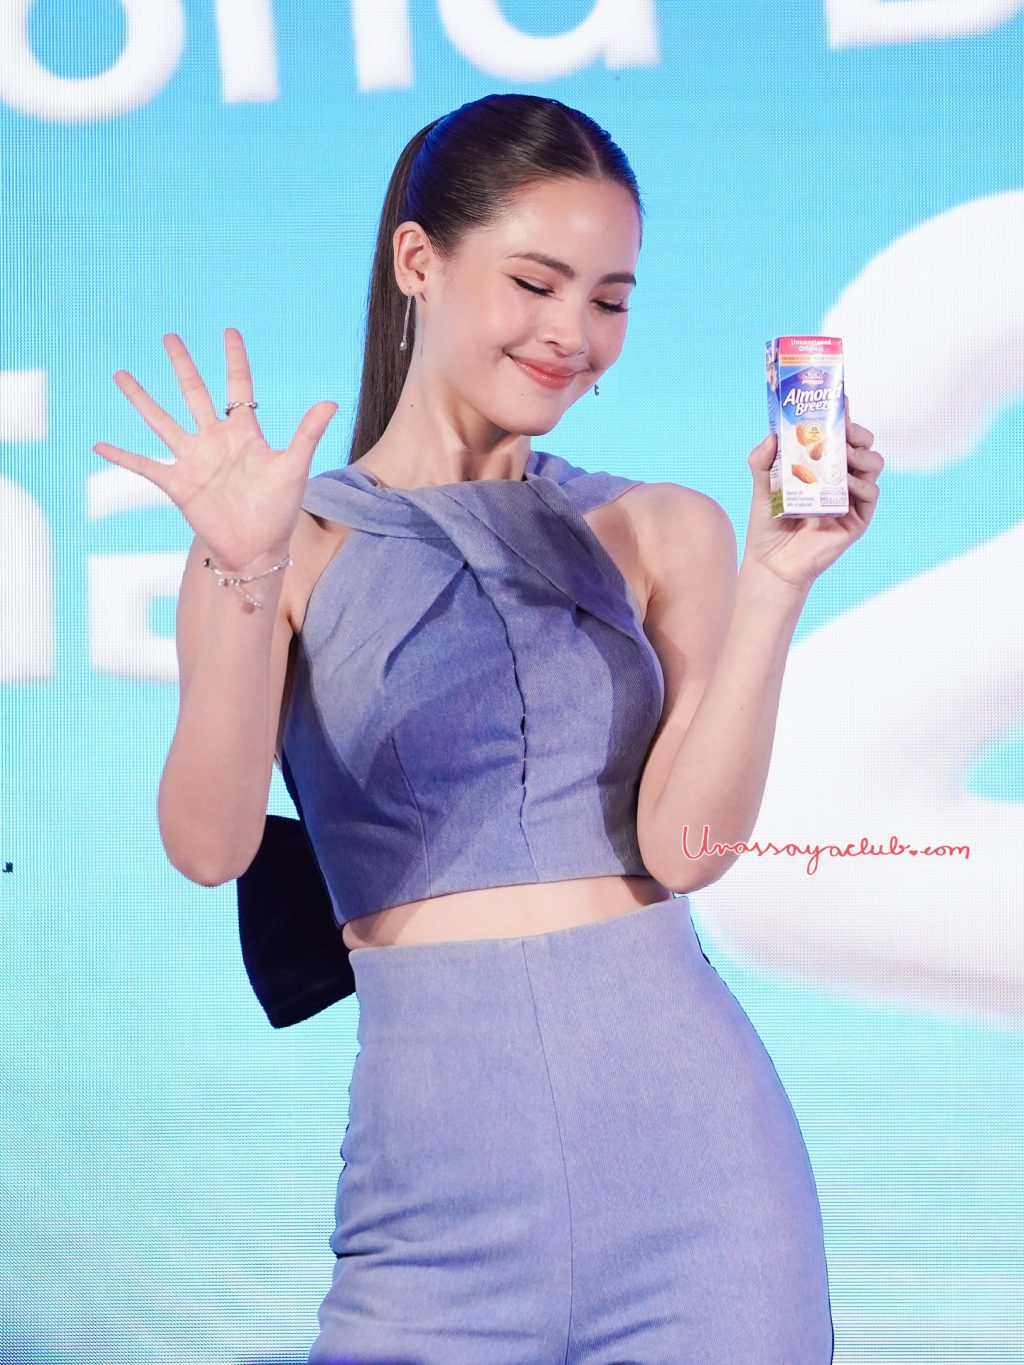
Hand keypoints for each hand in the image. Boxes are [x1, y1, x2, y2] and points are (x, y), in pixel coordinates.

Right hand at [93, 328, 338, 572]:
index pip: (237, 386)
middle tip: (169, 336)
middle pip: (195, 393)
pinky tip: (98, 444)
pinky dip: (121, 456)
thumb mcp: (294, 468)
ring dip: (141, 399)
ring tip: (121, 375)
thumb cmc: (279, 511)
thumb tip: (331, 401)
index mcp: (244, 433)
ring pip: (162, 420)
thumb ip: (307, 433)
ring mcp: (193, 460)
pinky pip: (144, 465)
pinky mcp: (177, 484)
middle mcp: (215, 440)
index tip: (229, 331)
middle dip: (182, 365)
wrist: (257, 550)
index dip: (234, 358)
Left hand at [741, 403, 884, 594]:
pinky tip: (848, 482)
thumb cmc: (768, 524)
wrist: (772, 562)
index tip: (841, 403)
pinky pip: (871, 494)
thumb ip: (761, 460)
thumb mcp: (761, 486)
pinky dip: (863, 484)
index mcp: (821, 466)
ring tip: (845, 455)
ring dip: (863, 455)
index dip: (844, 417)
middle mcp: (840, 478)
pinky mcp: (857, 519)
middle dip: (859, 432)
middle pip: (863, 445)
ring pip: (873, 464)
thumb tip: (772, 435)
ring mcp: (851, 498)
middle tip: (845, 430)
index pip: (840, 435)